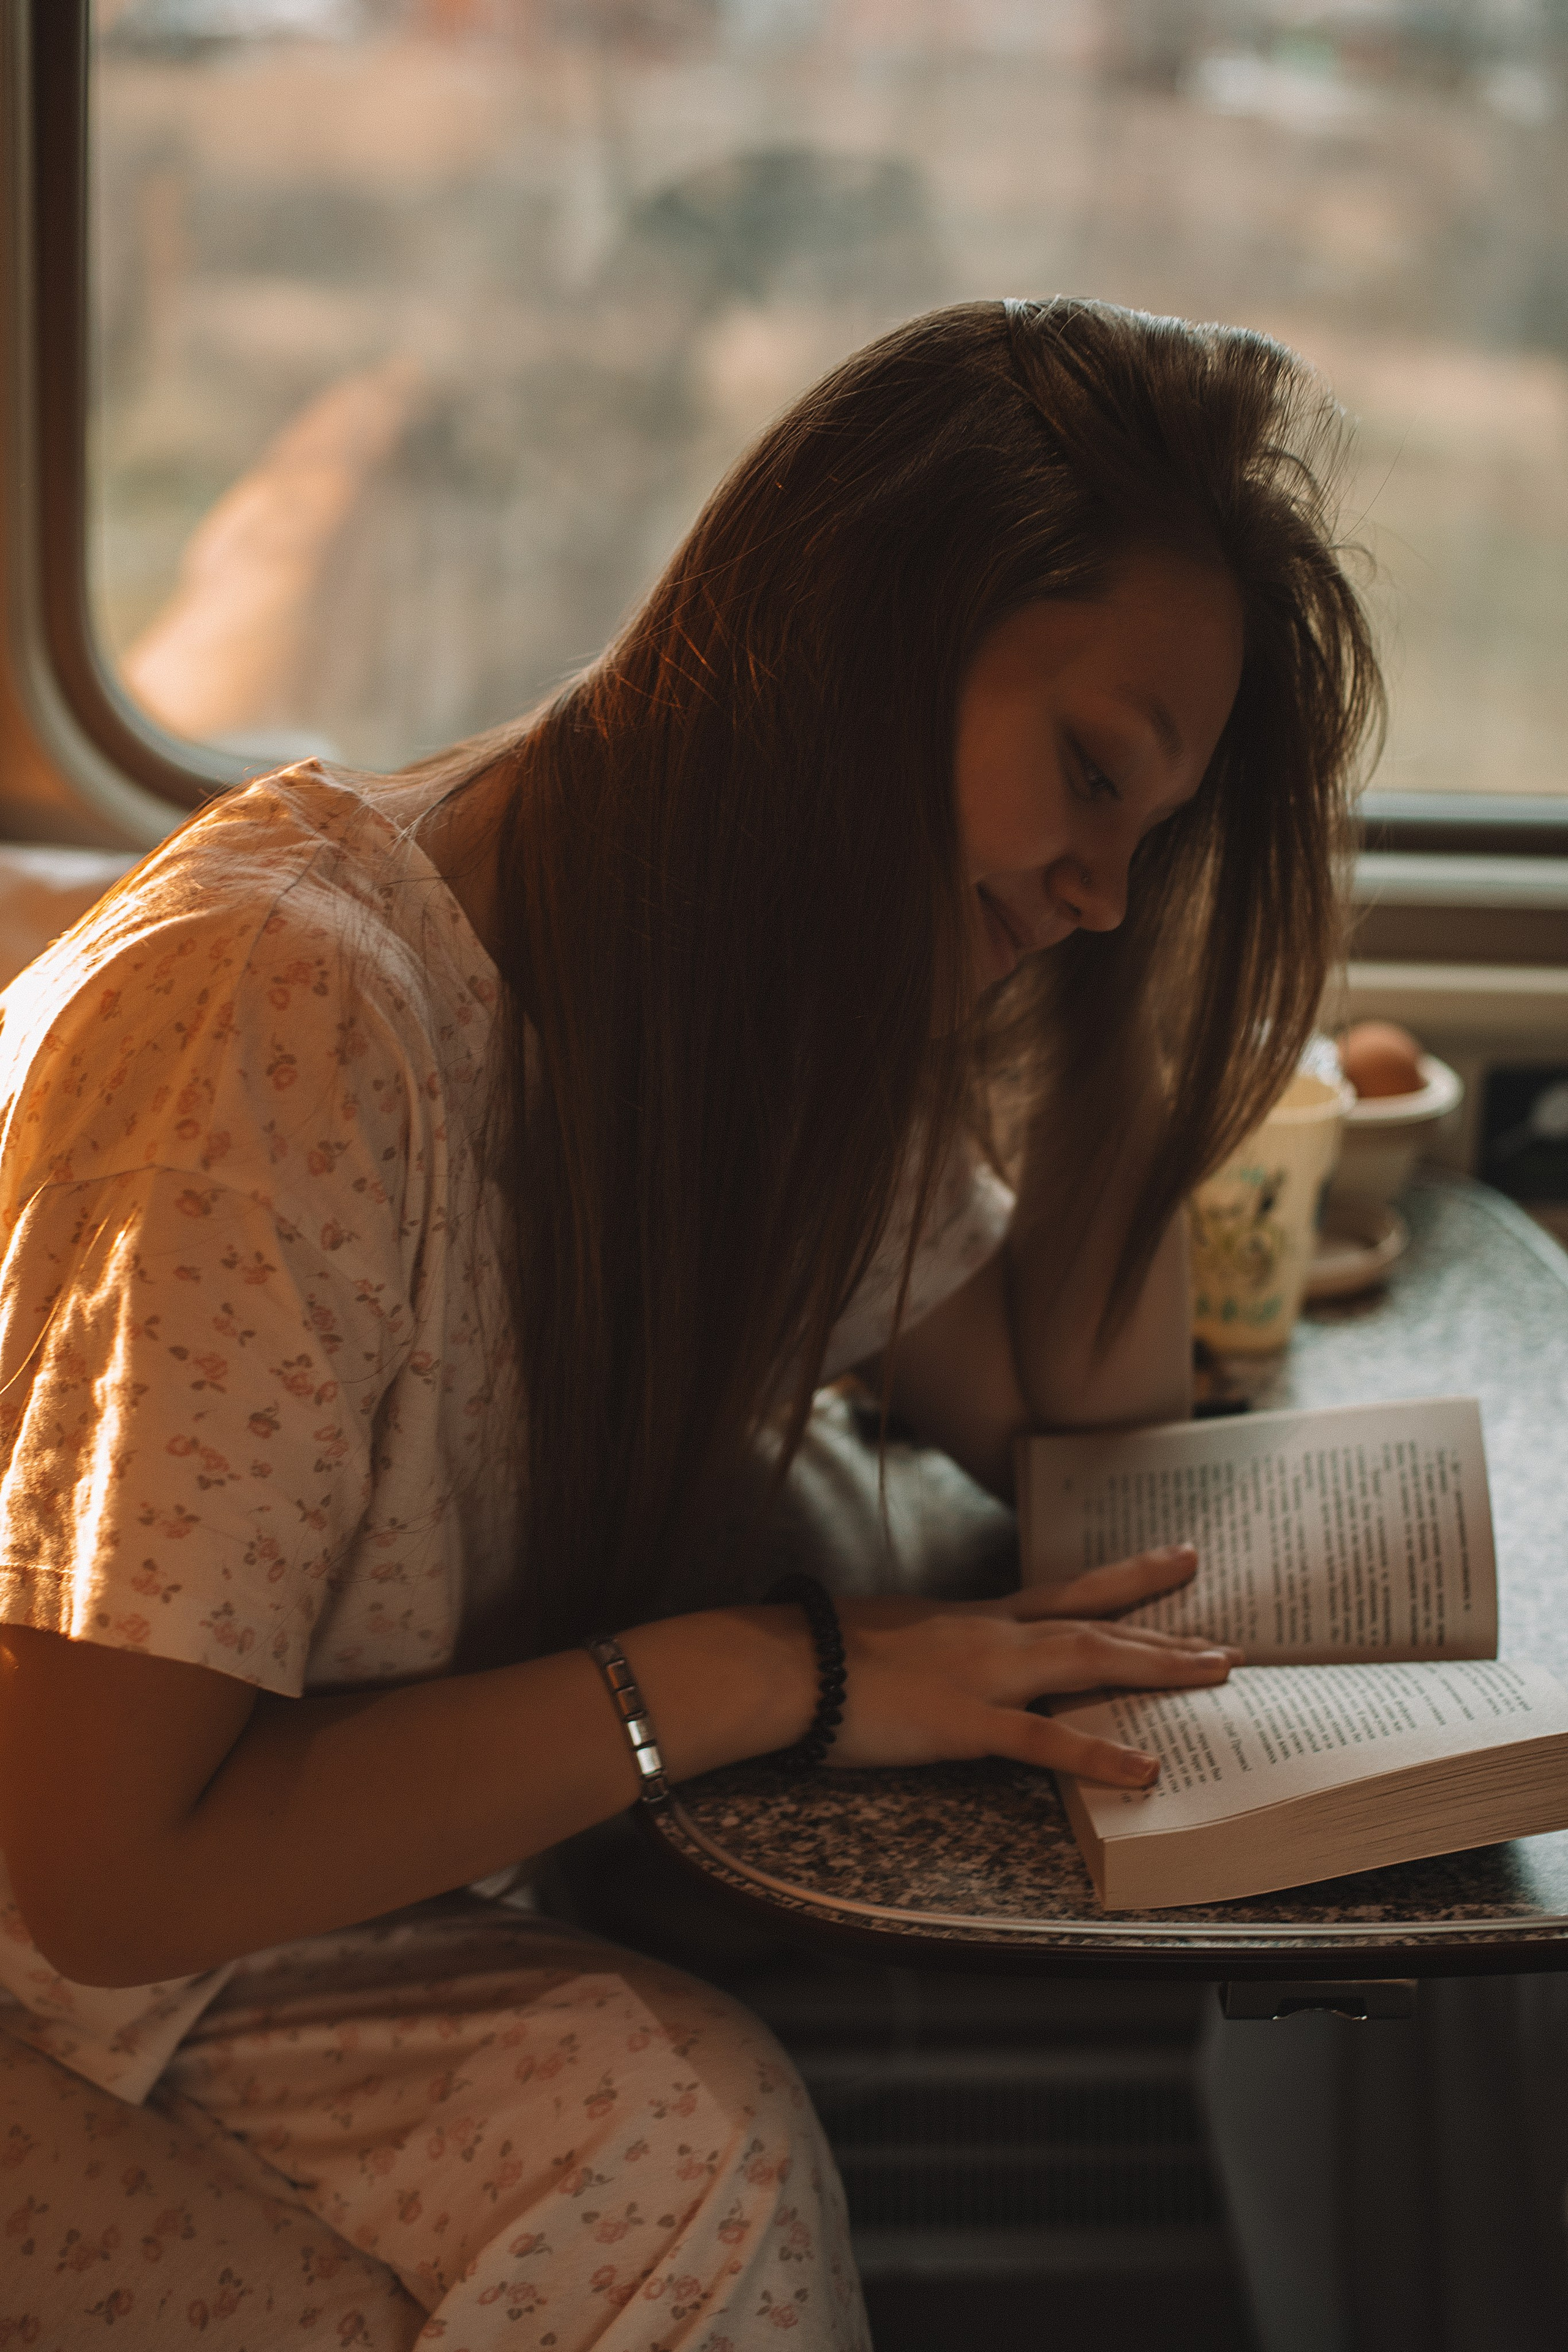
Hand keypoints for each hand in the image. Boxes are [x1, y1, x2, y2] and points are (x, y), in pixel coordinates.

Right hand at [828, 1543, 1236, 1787]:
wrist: (787, 1662)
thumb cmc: (824, 1649)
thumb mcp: (893, 1632)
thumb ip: (933, 1641)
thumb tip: (946, 1654)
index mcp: (976, 1618)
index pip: (1065, 1594)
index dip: (1126, 1582)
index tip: (1176, 1563)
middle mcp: (992, 1636)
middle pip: (1095, 1624)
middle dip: (1165, 1630)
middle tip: (1228, 1641)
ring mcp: (983, 1677)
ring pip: (1087, 1662)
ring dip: (1156, 1667)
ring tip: (1215, 1675)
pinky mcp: (964, 1724)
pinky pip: (1043, 1742)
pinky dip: (1098, 1755)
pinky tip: (1144, 1771)